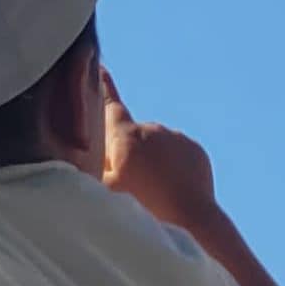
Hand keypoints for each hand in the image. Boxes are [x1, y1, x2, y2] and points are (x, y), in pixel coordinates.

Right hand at [101, 72, 217, 228]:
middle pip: (133, 136)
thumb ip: (94, 170)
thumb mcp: (104, 191)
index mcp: (126, 136)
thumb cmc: (142, 206)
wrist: (191, 218)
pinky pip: (178, 154)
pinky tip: (172, 189)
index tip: (100, 67)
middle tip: (131, 182)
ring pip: (157, 146)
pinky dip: (174, 167)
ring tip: (154, 190)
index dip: (103, 86)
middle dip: (130, 152)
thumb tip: (89, 158)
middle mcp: (152, 129)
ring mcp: (176, 138)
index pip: (110, 104)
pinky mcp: (195, 150)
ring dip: (153, 161)